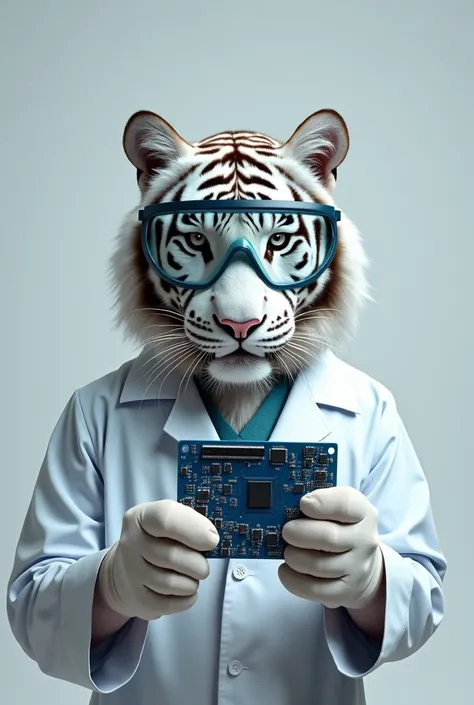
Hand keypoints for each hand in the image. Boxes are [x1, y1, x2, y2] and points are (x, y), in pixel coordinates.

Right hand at [97, 499, 219, 620]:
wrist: (126, 569)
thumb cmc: (158, 540)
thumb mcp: (168, 521)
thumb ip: (189, 523)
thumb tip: (212, 537)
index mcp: (140, 517)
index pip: (165, 519)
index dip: (194, 529)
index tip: (212, 540)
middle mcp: (130, 543)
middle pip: (172, 556)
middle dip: (197, 564)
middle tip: (203, 566)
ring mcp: (130, 572)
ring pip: (170, 583)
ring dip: (191, 583)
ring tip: (192, 577)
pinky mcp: (135, 598)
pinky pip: (168, 604)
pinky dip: (186, 599)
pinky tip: (186, 590)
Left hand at [278, 486, 383, 609]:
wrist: (364, 564)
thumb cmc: (343, 528)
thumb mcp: (339, 506)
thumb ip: (319, 501)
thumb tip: (285, 504)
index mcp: (363, 512)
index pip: (345, 504)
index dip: (321, 503)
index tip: (303, 504)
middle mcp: (365, 540)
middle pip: (328, 537)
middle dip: (299, 533)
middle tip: (286, 531)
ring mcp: (357, 568)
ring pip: (318, 565)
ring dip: (294, 557)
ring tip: (288, 551)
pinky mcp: (346, 592)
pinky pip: (315, 589)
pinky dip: (293, 580)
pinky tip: (286, 570)